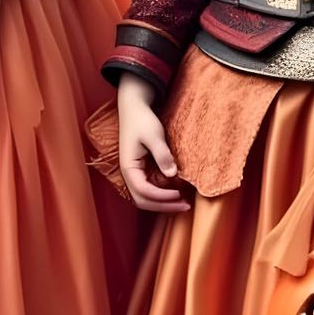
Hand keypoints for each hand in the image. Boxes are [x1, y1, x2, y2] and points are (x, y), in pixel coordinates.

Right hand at [117, 73, 189, 212]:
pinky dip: (161, 196)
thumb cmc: (142, 120)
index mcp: (128, 167)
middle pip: (142, 201)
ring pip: (145, 198)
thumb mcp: (154, 135)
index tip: (179, 195)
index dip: (161, 197)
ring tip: (183, 203)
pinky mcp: (140, 171)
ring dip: (162, 204)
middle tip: (185, 207)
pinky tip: (176, 194)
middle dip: (163, 207)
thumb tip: (172, 175)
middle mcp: (129, 174)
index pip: (143, 191)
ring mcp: (134, 174)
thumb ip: (162, 155)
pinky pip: (148, 190)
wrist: (134, 108)